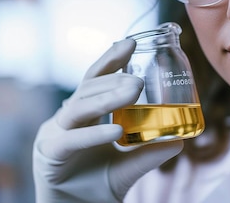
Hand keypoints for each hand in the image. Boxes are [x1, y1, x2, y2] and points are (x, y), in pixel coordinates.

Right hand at [33, 39, 183, 201]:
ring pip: (79, 108)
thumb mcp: (128, 168)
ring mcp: (55, 133)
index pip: (96, 79)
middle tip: (140, 78)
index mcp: (84, 115)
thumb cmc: (97, 187)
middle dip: (113, 78)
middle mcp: (67, 119)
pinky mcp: (49, 153)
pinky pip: (72, 139)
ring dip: (107, 98)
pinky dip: (94, 133)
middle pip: (87, 88)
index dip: (111, 59)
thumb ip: (148, 154)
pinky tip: (116, 130)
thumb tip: (180, 141)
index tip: (131, 42)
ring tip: (134, 90)